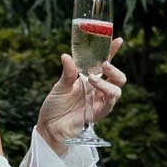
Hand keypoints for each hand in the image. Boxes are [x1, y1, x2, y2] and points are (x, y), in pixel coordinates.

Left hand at [36, 39, 124, 153]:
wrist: (48, 126)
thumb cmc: (55, 106)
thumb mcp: (60, 86)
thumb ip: (68, 72)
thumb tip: (66, 56)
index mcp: (91, 80)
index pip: (106, 65)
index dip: (112, 53)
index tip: (118, 40)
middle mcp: (98, 91)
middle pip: (119, 79)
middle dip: (115, 70)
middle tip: (104, 64)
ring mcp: (98, 103)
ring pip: (116, 92)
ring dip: (108, 84)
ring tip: (93, 78)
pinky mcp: (96, 115)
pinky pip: (108, 106)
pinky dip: (105, 96)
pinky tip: (96, 88)